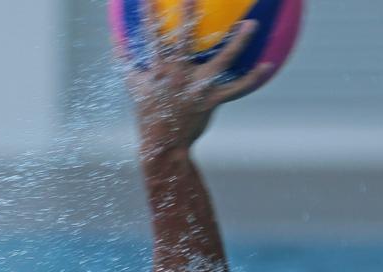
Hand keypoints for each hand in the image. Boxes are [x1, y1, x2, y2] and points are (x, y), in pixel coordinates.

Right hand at [123, 0, 270, 157]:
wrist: (164, 145)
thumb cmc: (148, 113)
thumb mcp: (133, 86)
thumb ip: (125, 60)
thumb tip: (115, 37)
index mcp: (159, 70)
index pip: (153, 37)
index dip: (149, 16)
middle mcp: (180, 75)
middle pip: (186, 40)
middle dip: (189, 16)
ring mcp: (199, 87)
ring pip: (222, 60)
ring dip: (238, 41)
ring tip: (251, 24)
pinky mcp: (213, 100)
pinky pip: (237, 88)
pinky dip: (253, 78)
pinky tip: (267, 64)